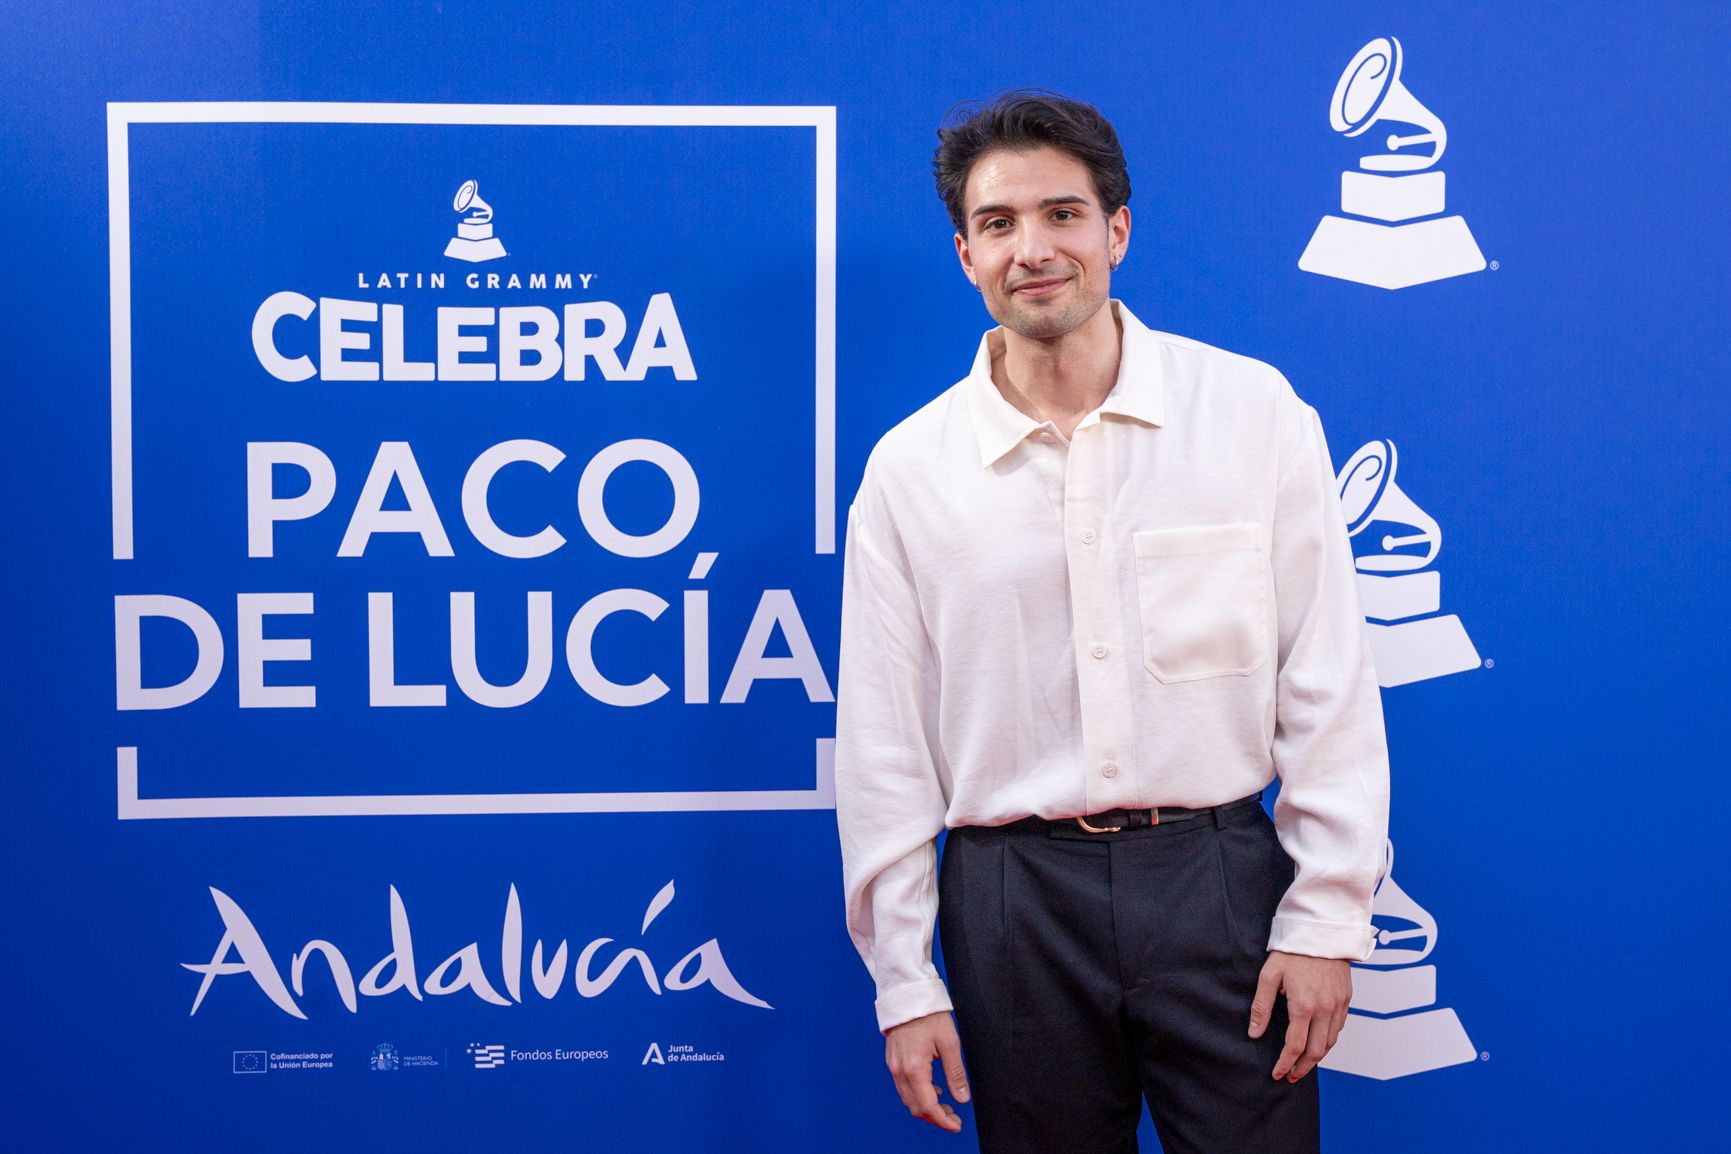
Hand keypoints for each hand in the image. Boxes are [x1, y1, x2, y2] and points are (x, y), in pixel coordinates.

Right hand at [884, 1010, 970, 1131]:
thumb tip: (961, 1097)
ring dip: (926, 1107)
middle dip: (935, 1117)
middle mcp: (900, 1071)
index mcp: (914, 1068)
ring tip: (946, 1105)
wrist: (907, 995)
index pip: (928, 1106)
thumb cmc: (929, 1015)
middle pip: (915, 1108)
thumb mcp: (949, 1042)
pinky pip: (903, 1087)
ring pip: (908, 1099)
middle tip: (954, 1118)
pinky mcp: (892, 1061)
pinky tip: (933, 1090)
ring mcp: (893, 1066)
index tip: (956, 1125)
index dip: (943, 1121)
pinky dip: (918, 1095)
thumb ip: (955, 1073)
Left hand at [1248, 950, 1350, 1082]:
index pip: (1295, 1046)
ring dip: (1317, 1057)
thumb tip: (1254, 1033)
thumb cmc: (1293, 950)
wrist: (1322, 931)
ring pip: (1331, 1042)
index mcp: (1303, 1005)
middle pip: (1316, 1051)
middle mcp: (1325, 1009)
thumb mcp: (1269, 975)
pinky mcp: (1347, 999)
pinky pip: (1339, 1027)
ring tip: (1302, 1064)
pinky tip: (1317, 1041)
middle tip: (1290, 1076)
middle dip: (1302, 1068)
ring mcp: (1339, 1005)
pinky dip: (1328, 1039)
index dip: (1285, 1064)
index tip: (1277, 1074)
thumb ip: (1261, 1006)